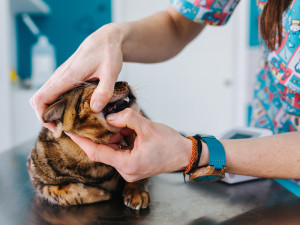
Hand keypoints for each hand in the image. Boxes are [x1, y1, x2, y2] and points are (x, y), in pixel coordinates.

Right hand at [30, 23, 124, 131]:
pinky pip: (56, 94)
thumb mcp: (111, 72)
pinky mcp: (67, 78)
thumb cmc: (108, 53)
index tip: (56, 128)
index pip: (41, 99)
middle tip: (68, 130)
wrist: (107, 39)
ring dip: (54, 112)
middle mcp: (60, 77)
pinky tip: (75, 113)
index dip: (43, 117)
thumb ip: (104, 90)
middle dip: (48, 118)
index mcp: (66, 77)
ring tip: (73, 125)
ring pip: (47, 98)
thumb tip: (95, 109)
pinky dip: (59, 105)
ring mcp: (62, 77)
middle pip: (40, 101)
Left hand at [67, 109, 192, 181]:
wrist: (184, 154)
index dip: (81, 141)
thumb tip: (110, 115)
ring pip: (112, 149)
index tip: (69, 131)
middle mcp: (126, 170)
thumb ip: (127, 118)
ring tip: (112, 120)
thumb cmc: (170, 144)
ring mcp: (130, 168)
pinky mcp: (134, 164)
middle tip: (92, 118)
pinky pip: (120, 151)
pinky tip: (124, 128)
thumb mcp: (148, 127)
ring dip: (112, 135)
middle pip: (104, 151)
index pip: (96, 152)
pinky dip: (120, 139)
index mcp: (127, 164)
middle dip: (99, 134)